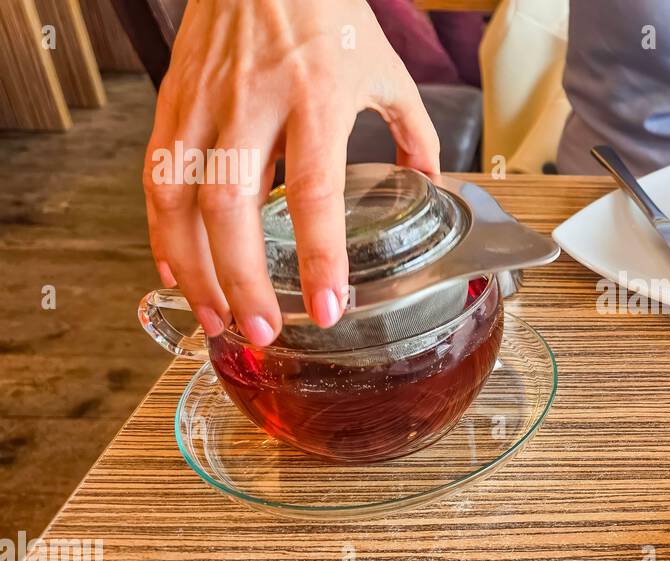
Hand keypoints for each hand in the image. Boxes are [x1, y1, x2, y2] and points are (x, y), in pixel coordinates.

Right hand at [143, 0, 439, 345]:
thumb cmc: (324, 7)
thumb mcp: (385, 66)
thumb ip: (413, 128)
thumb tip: (430, 177)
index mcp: (316, 98)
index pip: (315, 193)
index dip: (319, 257)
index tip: (327, 307)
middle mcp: (253, 104)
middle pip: (233, 209)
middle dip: (244, 282)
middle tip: (262, 333)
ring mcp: (204, 104)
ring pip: (182, 201)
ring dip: (196, 270)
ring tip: (216, 320)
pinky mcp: (171, 102)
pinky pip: (155, 176)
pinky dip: (161, 231)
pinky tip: (177, 271)